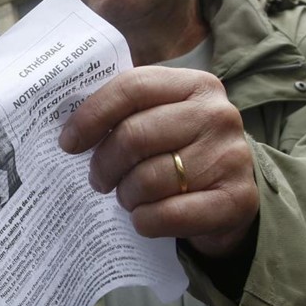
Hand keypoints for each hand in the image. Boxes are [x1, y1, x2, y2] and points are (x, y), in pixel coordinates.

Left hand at [59, 66, 260, 258]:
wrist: (229, 193)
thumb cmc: (179, 150)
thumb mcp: (157, 119)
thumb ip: (123, 113)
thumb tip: (67, 129)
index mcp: (196, 85)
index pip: (132, 88)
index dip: (91, 116)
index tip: (68, 143)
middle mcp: (219, 115)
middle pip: (134, 136)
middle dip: (104, 165)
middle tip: (99, 179)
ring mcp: (233, 157)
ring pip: (149, 179)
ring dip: (126, 195)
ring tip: (129, 195)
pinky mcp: (238, 199)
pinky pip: (168, 214)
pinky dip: (145, 220)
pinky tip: (144, 217)